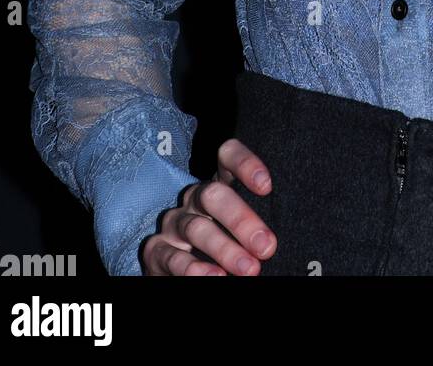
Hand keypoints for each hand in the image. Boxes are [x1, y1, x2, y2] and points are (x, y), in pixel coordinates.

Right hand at [141, 138, 277, 275]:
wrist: (180, 269)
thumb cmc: (224, 242)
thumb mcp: (239, 227)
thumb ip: (255, 224)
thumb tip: (276, 236)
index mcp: (219, 185)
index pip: (226, 156)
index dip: (244, 163)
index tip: (266, 186)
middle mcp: (194, 199)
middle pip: (213, 195)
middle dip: (240, 219)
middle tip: (266, 245)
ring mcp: (173, 223)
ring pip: (196, 228)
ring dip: (225, 250)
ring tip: (250, 269)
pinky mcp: (156, 251)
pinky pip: (173, 257)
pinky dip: (195, 269)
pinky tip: (217, 277)